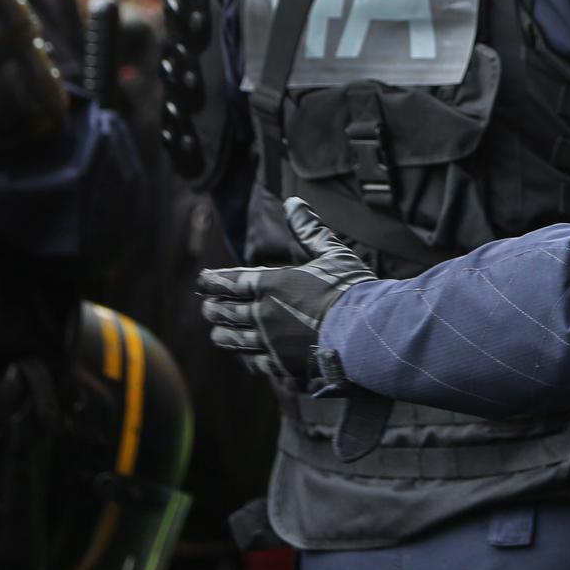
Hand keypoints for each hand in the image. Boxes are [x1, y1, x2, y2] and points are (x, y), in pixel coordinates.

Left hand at [197, 197, 374, 389]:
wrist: (366, 333)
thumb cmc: (351, 290)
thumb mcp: (332, 253)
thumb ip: (309, 229)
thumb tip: (294, 202)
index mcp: (273, 284)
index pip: (232, 282)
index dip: (214, 281)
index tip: (203, 280)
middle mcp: (265, 315)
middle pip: (229, 312)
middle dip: (215, 308)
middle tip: (207, 307)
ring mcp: (272, 343)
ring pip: (237, 340)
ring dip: (224, 335)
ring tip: (216, 333)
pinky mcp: (283, 367)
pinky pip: (256, 363)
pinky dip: (247, 358)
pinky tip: (245, 358)